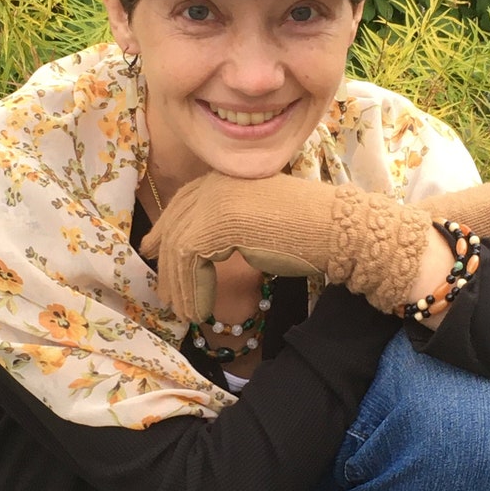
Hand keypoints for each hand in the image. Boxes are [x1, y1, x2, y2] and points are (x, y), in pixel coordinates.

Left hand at [140, 172, 432, 320]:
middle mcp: (215, 184)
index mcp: (226, 176)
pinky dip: (194, 292)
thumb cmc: (310, 228)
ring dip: (181, 288)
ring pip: (180, 250)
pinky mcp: (216, 224)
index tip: (155, 254)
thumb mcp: (261, 217)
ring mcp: (214, 202)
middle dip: (168, 266)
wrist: (335, 228)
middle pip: (176, 227)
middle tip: (166, 296)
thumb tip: (200, 248)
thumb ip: (231, 221)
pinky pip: (191, 264)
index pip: (183, 203)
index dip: (165, 231)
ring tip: (187, 314)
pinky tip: (201, 312)